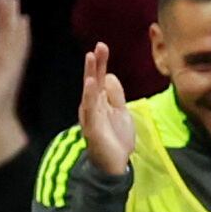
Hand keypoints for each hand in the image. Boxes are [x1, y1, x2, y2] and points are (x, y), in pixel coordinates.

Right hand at [78, 44, 135, 175]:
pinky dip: (89, 95)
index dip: (100, 63)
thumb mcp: (121, 112)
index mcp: (100, 102)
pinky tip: (90, 83)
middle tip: (99, 46)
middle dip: (95, 64)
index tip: (102, 46)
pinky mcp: (93, 128)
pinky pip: (90, 109)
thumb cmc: (116, 139)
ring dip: (90, 74)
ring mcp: (91, 117)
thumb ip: (116, 95)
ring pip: (89, 92)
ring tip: (91, 58)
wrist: (116, 165)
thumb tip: (108, 75)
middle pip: (93, 81)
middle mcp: (92, 106)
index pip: (99, 78)